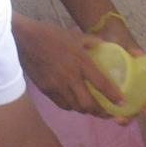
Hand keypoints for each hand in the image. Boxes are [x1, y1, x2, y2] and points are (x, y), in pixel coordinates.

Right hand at [13, 17, 145, 121]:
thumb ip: (92, 42)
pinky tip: (75, 103)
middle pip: (88, 104)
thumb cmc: (50, 35)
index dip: (113, 95)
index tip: (121, 102)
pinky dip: (71, 106)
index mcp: (80, 61)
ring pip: (75, 107)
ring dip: (86, 110)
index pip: (101, 83)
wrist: (24, 40)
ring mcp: (57, 86)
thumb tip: (104, 45)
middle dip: (99, 112)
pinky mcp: (46, 90)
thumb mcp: (75, 35)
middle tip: (107, 112)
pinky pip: (62, 104)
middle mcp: (70, 77)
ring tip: (92, 109)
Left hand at [88, 19, 145, 121]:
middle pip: (137, 106)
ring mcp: (122, 89)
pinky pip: (111, 103)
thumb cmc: (118, 38)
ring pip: (125, 108)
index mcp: (143, 77)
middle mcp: (135, 86)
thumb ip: (131, 49)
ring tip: (112, 119)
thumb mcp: (124, 43)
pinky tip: (101, 112)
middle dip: (131, 116)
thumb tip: (139, 53)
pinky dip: (109, 110)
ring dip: (120, 117)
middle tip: (121, 119)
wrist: (103, 32)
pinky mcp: (109, 90)